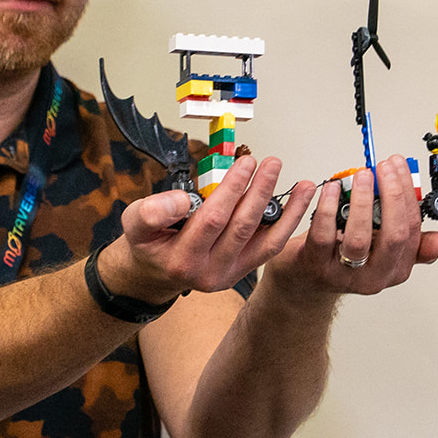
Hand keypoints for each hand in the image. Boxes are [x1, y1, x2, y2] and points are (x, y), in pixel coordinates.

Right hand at [100, 155, 316, 301]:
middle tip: (271, 163)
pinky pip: (270, 246)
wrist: (157, 271)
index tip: (244, 163)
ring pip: (263, 240)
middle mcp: (209, 272)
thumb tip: (182, 200)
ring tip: (303, 185)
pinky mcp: (244, 270)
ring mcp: (230, 274)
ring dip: (286, 210)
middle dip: (259, 191)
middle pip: (242, 227)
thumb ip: (152, 211)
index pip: (212, 220)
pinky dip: (288, 224)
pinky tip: (301, 203)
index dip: (231, 190)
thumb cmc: (149, 241)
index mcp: (183, 260)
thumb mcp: (134, 223)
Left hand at [266, 154, 437, 295]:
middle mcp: (374, 276)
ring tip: (362, 175)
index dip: (407, 195)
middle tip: (384, 168)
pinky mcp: (316, 265)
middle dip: (392, 196)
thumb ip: (410, 243)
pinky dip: (327, 207)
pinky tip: (330, 188)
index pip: (412, 230)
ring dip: (363, 201)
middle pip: (393, 236)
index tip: (399, 167)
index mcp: (396, 268)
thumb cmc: (344, 257)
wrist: (306, 280)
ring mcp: (345, 273)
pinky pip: (324, 235)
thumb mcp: (381, 251)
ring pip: (359, 238)